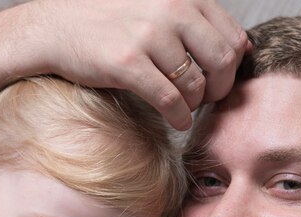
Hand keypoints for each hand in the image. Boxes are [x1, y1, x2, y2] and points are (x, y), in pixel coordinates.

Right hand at [26, 0, 248, 129]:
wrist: (57, 27)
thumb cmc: (111, 21)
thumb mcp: (159, 8)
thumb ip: (197, 22)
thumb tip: (244, 47)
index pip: (232, 37)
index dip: (231, 68)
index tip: (217, 82)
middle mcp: (171, 9)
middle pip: (222, 61)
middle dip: (219, 89)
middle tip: (205, 100)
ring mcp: (149, 36)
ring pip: (195, 84)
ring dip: (194, 105)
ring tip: (183, 108)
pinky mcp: (128, 63)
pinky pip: (169, 99)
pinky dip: (178, 117)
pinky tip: (175, 121)